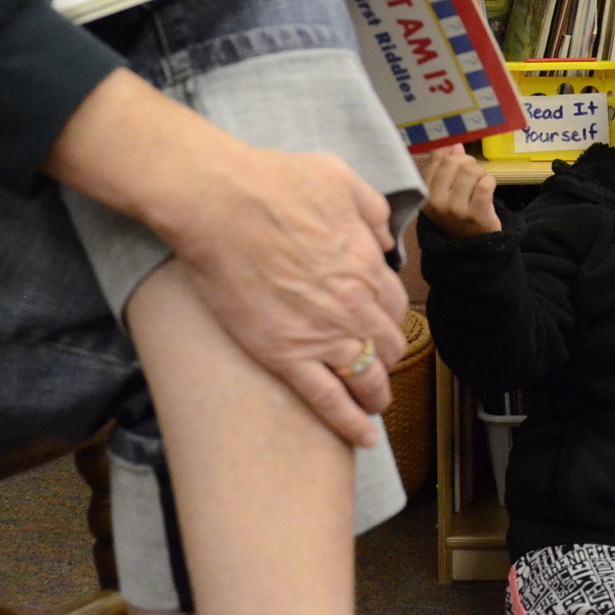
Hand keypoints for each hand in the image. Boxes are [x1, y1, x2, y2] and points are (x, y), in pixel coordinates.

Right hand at [47, 70, 407, 448]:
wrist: (219, 203)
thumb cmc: (272, 182)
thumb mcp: (338, 177)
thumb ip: (371, 210)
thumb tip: (384, 240)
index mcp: (366, 264)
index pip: (395, 304)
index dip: (390, 316)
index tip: (382, 323)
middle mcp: (353, 304)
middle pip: (387, 344)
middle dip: (386, 355)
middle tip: (377, 363)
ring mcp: (320, 335)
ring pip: (366, 379)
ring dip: (376, 394)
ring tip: (375, 405)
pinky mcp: (284, 356)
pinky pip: (328, 401)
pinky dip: (350, 423)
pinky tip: (363, 437)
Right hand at [417, 147, 501, 238]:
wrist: (470, 246)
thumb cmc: (456, 213)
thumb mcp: (444, 191)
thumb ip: (445, 166)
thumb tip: (455, 144)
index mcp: (425, 193)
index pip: (437, 159)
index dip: (451, 153)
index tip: (458, 156)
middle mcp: (437, 202)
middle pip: (454, 162)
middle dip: (468, 162)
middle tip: (472, 173)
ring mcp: (456, 209)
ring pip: (471, 171)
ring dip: (480, 173)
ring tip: (480, 183)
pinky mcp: (476, 214)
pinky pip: (485, 183)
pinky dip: (490, 181)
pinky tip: (488, 189)